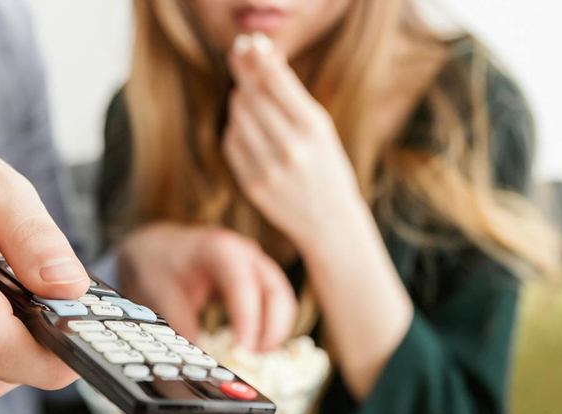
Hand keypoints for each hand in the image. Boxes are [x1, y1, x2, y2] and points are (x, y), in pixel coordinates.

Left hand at [118, 223, 295, 351]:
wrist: (158, 246)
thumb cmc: (160, 264)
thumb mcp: (161, 293)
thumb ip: (181, 325)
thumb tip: (196, 359)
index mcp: (220, 249)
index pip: (243, 285)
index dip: (248, 319)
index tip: (244, 349)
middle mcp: (246, 254)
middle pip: (276, 292)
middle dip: (272, 329)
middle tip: (254, 359)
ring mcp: (257, 264)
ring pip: (282, 299)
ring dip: (275, 331)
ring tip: (254, 357)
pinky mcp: (259, 279)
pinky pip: (277, 304)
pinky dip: (271, 326)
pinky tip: (255, 346)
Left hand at [223, 33, 366, 241]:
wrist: (330, 221)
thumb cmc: (327, 166)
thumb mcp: (320, 127)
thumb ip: (291, 95)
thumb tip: (262, 56)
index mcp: (314, 127)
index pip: (275, 80)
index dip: (258, 57)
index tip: (250, 43)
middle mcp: (290, 147)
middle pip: (252, 95)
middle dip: (244, 72)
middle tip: (239, 55)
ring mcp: (268, 168)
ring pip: (238, 116)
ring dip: (240, 99)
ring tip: (249, 94)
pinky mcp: (251, 184)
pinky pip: (232, 142)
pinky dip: (236, 127)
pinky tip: (246, 124)